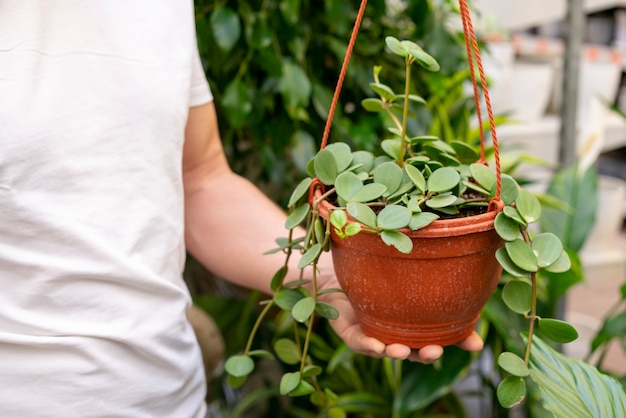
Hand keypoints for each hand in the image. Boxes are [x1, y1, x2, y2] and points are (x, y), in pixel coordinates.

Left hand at [318, 273, 483, 363]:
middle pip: (417, 350)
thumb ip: (423, 263)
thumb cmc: (373, 269)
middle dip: (427, 354)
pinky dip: (369, 345)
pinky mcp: (352, 334)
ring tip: (404, 351)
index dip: (459, 342)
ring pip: (390, 350)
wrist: (335, 274)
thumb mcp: (402, 266)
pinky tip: (377, 345)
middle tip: (435, 351)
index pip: (442, 335)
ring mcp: (376, 335)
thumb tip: (451, 240)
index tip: (476, 344)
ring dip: (399, 353)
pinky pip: (361, 343)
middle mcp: (398, 332)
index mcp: (415, 320)